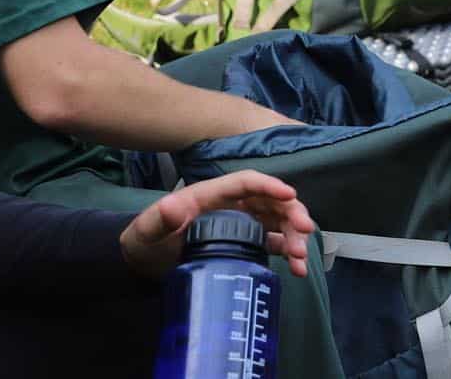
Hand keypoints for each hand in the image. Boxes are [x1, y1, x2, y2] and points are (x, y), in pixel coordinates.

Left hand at [118, 169, 316, 280]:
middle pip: (271, 201)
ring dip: (294, 236)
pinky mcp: (245, 243)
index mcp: (213, 195)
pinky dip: (288, 252)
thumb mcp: (148, 229)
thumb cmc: (147, 240)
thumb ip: (160, 218)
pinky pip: (274, 242)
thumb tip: (175, 207)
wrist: (145, 264)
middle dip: (292, 213)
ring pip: (278, 222)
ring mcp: (242, 224)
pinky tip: (298, 268)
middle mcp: (232, 206)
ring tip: (300, 258)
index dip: (269, 185)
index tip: (289, 194)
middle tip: (305, 230)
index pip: (246, 183)